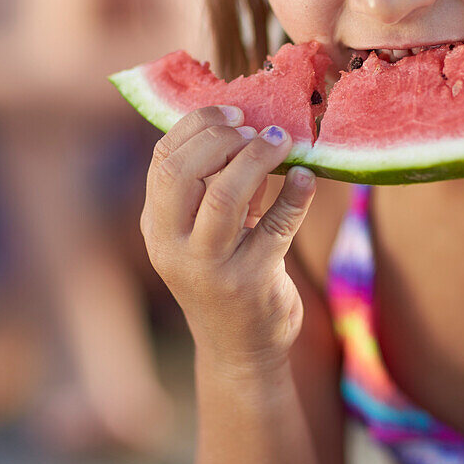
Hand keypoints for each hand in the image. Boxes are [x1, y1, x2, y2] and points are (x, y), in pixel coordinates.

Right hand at [141, 106, 316, 371]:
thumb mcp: (200, 233)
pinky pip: (277, 225)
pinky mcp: (251, 281)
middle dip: (223, 138)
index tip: (235, 113)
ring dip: (257, 157)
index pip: (163, 159)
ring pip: (225, 194)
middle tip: (258, 130)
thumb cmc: (222, 274)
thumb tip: (246, 123)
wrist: (240, 349)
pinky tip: (308, 177)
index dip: (198, 126)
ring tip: (282, 143)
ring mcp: (210, 266)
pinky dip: (296, 194)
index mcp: (156, 226)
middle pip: (184, 171)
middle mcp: (173, 246)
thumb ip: (209, 185)